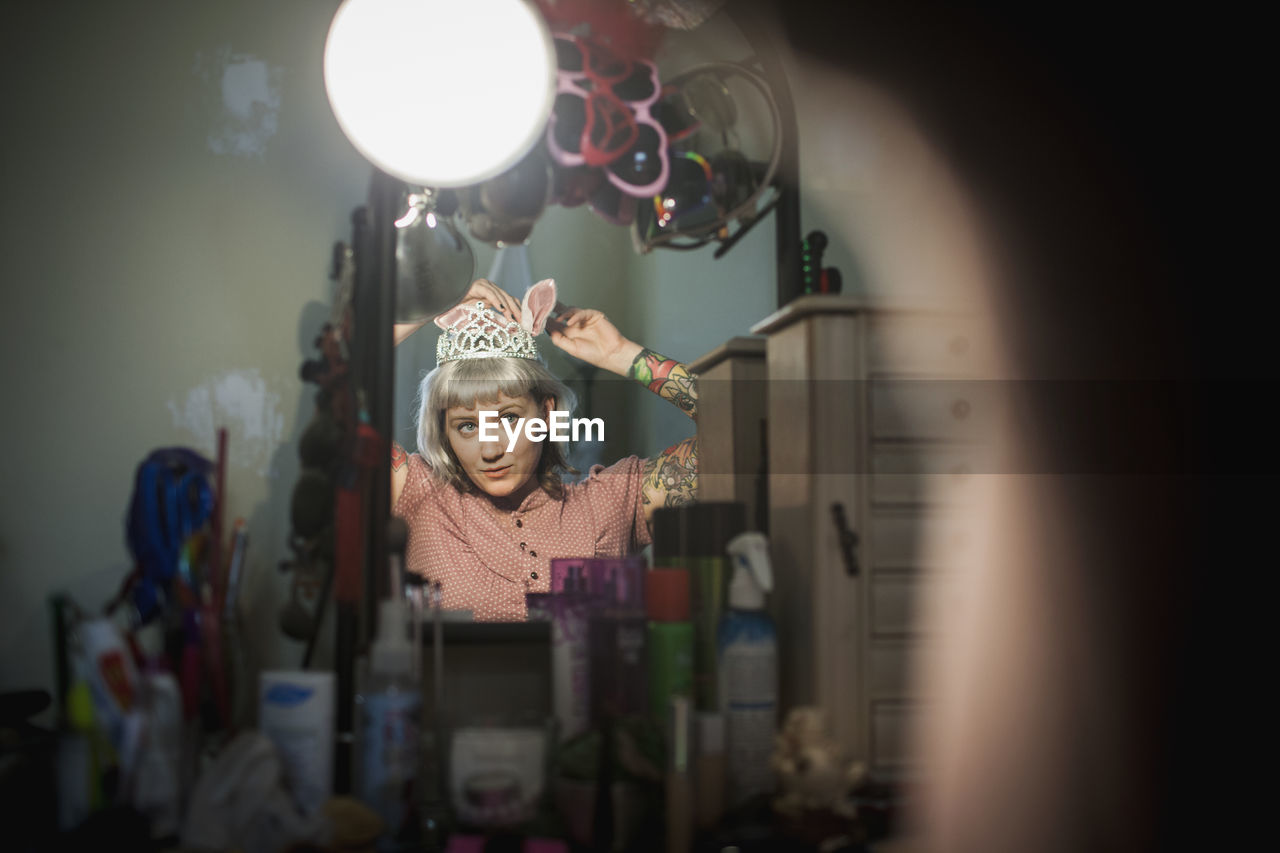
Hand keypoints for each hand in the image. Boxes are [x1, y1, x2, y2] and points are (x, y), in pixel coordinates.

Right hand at [394, 279, 520, 345]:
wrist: (441, 307)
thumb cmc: (458, 315)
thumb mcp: (480, 318)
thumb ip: (493, 318)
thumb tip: (509, 326)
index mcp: (492, 295)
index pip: (509, 301)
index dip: (517, 311)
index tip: (524, 323)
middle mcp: (489, 287)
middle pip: (508, 298)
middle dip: (516, 311)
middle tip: (522, 323)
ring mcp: (483, 285)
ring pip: (501, 295)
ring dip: (508, 307)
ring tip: (513, 318)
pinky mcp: (476, 285)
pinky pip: (489, 292)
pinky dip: (496, 300)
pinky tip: (501, 308)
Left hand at [547, 303, 642, 375]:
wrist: (610, 354)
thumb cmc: (593, 354)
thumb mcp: (571, 349)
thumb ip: (559, 340)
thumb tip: (547, 331)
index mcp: (568, 332)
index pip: (554, 323)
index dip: (546, 320)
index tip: (537, 317)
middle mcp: (574, 324)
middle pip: (561, 312)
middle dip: (553, 308)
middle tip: (545, 304)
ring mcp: (584, 319)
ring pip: (570, 310)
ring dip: (563, 313)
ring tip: (558, 319)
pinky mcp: (593, 315)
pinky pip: (582, 312)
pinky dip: (575, 316)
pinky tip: (570, 322)